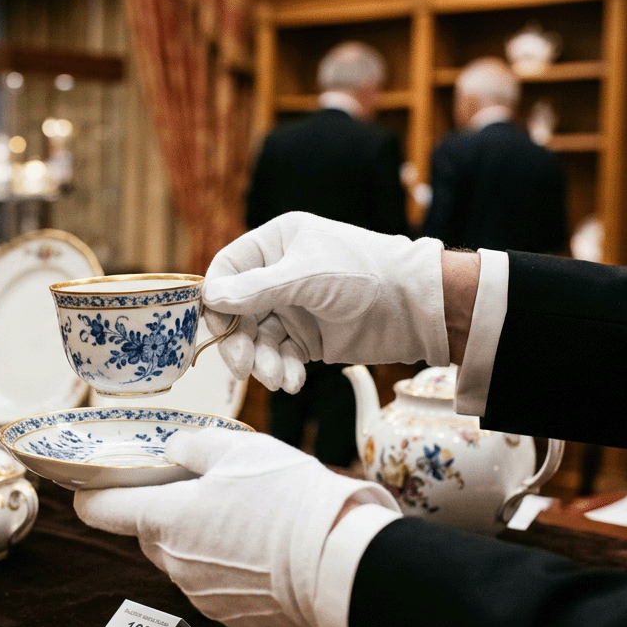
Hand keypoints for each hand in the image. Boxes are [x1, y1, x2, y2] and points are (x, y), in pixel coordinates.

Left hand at [74, 428, 398, 626]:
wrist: (339, 562)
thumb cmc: (288, 500)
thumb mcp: (239, 448)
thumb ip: (194, 445)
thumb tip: (175, 449)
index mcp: (163, 521)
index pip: (99, 510)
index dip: (93, 492)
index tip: (97, 481)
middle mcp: (174, 565)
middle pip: (149, 532)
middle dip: (168, 509)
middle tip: (208, 485)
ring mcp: (203, 595)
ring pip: (185, 558)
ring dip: (203, 537)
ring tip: (249, 514)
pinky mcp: (234, 615)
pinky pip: (217, 582)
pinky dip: (231, 564)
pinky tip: (264, 546)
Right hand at [203, 211, 447, 391]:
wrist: (414, 306)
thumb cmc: (363, 273)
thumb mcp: (306, 275)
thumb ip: (257, 288)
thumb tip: (211, 296)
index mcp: (276, 245)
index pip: (228, 270)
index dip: (216, 299)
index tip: (215, 326)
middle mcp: (278, 276)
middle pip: (237, 312)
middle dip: (239, 342)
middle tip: (243, 368)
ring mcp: (292, 308)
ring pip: (258, 340)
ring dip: (262, 363)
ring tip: (277, 379)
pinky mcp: (308, 338)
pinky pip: (281, 357)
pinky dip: (282, 370)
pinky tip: (293, 381)